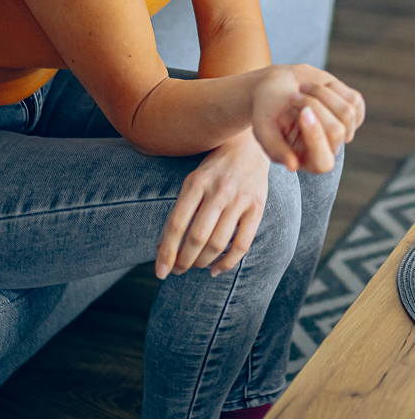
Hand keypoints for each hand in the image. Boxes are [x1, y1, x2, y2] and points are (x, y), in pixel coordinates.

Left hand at [155, 131, 269, 278]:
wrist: (249, 146)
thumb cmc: (215, 169)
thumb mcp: (194, 181)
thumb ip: (181, 210)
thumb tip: (163, 247)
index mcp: (196, 182)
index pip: (177, 224)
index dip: (167, 252)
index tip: (161, 272)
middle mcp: (218, 191)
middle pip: (196, 237)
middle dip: (184, 260)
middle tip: (178, 270)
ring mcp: (239, 199)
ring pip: (218, 243)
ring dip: (203, 262)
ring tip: (196, 266)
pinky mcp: (257, 207)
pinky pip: (242, 244)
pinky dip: (227, 262)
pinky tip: (216, 269)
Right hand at [250, 64, 364, 173]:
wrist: (278, 85)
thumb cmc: (267, 109)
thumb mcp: (263, 129)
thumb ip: (275, 149)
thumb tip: (293, 166)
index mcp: (307, 160)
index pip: (324, 162)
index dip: (316, 138)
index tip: (303, 112)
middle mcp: (329, 149)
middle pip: (336, 131)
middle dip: (314, 106)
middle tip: (294, 96)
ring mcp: (344, 130)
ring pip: (347, 112)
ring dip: (322, 94)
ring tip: (303, 88)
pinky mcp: (353, 111)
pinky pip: (355, 100)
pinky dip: (335, 88)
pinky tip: (319, 87)